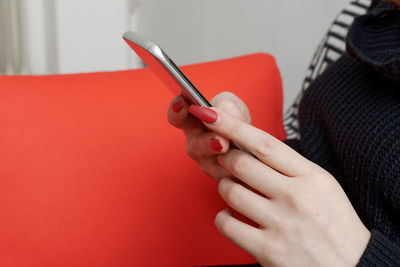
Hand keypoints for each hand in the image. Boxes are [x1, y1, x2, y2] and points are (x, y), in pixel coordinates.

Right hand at [167, 92, 250, 180]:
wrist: (250, 140)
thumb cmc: (234, 118)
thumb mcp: (231, 104)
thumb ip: (224, 105)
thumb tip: (218, 114)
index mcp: (192, 123)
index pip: (177, 118)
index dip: (176, 111)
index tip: (182, 102)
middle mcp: (196, 146)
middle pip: (196, 147)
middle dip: (208, 143)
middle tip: (220, 140)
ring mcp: (208, 165)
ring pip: (212, 166)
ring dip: (224, 160)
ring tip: (233, 151)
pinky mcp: (224, 178)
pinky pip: (229, 178)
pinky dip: (238, 171)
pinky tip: (249, 164)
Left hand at [188, 105, 370, 266]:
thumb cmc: (334, 225)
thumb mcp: (323, 186)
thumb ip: (290, 168)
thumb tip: (250, 148)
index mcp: (311, 177)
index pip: (264, 144)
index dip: (233, 126)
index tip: (212, 114)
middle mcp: (296, 197)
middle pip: (241, 164)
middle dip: (226, 159)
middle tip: (227, 162)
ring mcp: (281, 224)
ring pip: (230, 191)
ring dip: (225, 188)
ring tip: (235, 192)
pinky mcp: (268, 250)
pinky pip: (226, 223)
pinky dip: (223, 217)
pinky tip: (233, 217)